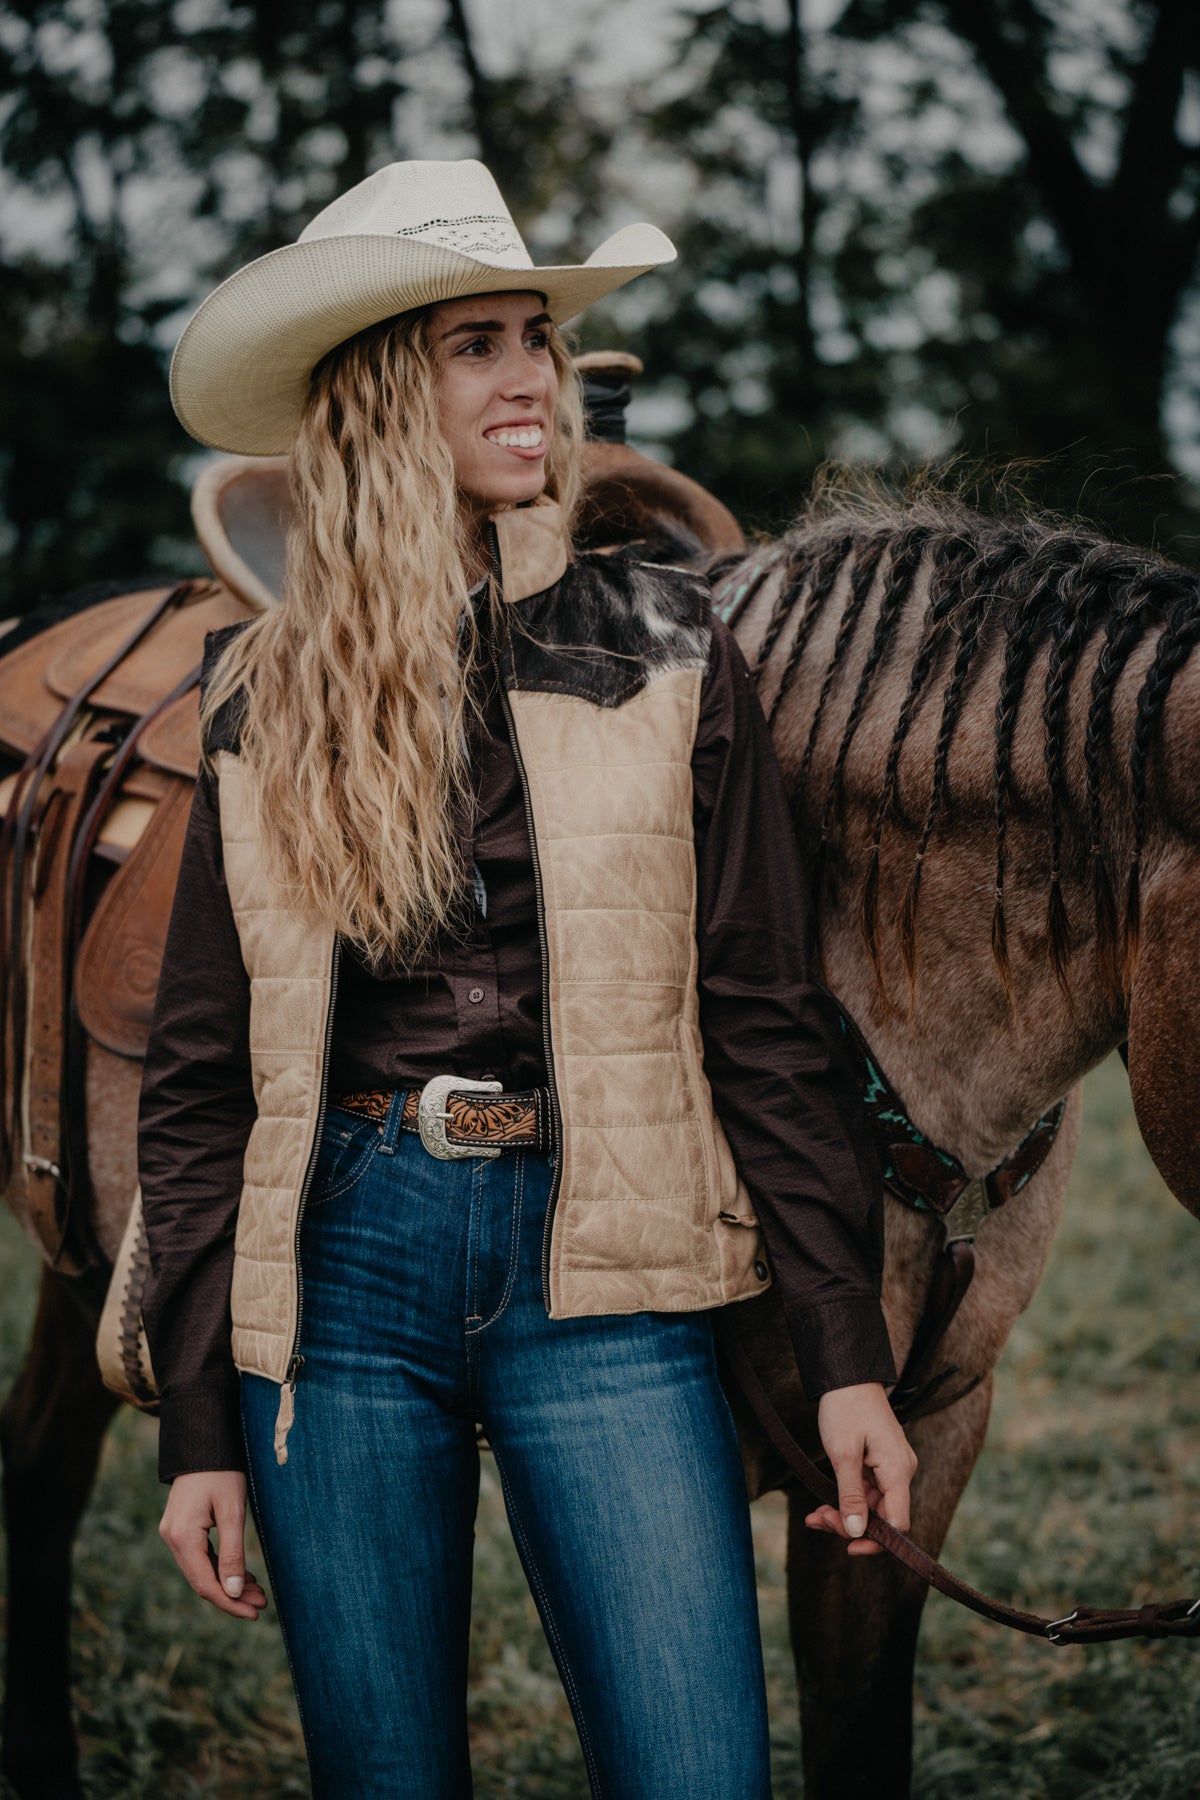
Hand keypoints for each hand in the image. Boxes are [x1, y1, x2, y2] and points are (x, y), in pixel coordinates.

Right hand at [159, 1470, 268, 1618]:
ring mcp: (174, 1532)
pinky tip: (242, 1573)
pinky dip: (221, 1566)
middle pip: (202, 1580)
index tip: (255, 1612)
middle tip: (262, 1604)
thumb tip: (233, 1592)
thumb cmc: (222, 1471)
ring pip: (202, 1569)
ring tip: (258, 1591)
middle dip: (232, 1594)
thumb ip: (232, 1553)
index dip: (230, 1603)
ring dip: (228, 1582)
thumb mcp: (232, 1511)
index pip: (206, 1584)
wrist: (203, 1441)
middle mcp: (172, 1538)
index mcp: (182, 1537)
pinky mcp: (181, 1527)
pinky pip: (200, 1556)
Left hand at [804, 1383, 917, 1556]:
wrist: (847, 1375)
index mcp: (898, 1471)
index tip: (848, 1546)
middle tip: (818, 1520)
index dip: (875, 1541)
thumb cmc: (845, 1409)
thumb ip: (850, 1496)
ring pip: (871, 1505)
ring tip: (814, 1516)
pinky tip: (823, 1505)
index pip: (898, 1523)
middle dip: (851, 1525)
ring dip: (844, 1513)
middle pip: (882, 1516)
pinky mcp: (880, 1461)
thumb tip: (855, 1532)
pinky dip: (846, 1498)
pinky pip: (866, 1490)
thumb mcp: (843, 1455)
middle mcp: (901, 1472)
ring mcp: (891, 1466)